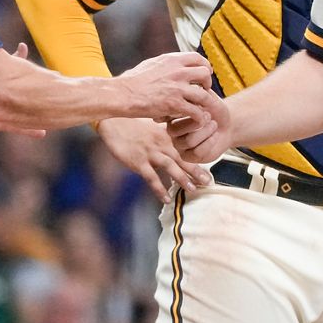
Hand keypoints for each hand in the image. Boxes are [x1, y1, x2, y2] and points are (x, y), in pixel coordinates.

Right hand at [97, 118, 213, 201]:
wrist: (113, 123)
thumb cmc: (132, 126)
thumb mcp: (152, 128)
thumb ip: (165, 137)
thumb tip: (174, 147)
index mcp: (166, 137)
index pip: (186, 149)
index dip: (198, 159)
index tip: (208, 169)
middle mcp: (161, 145)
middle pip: (182, 159)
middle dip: (196, 171)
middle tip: (208, 182)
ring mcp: (150, 153)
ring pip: (170, 167)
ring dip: (182, 178)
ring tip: (192, 190)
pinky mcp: (138, 162)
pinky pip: (151, 178)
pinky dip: (159, 189)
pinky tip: (166, 199)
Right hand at [115, 52, 214, 123]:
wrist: (122, 94)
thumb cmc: (131, 81)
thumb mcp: (150, 64)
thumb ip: (164, 63)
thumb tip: (169, 62)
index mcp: (172, 60)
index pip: (198, 58)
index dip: (204, 66)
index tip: (204, 74)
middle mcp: (178, 72)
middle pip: (205, 74)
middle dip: (207, 83)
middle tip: (204, 91)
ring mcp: (177, 88)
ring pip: (205, 94)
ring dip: (206, 102)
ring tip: (202, 108)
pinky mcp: (174, 105)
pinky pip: (196, 112)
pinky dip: (199, 117)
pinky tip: (197, 120)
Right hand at [168, 96, 231, 164]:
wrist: (229, 124)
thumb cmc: (215, 110)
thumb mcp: (207, 97)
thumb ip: (198, 92)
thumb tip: (191, 87)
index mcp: (172, 116)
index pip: (170, 115)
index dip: (188, 110)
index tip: (202, 107)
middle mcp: (173, 132)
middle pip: (176, 130)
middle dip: (197, 122)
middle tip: (208, 116)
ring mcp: (180, 145)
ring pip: (189, 141)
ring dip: (206, 131)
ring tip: (213, 125)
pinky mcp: (190, 157)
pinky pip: (197, 151)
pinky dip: (210, 142)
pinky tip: (215, 136)